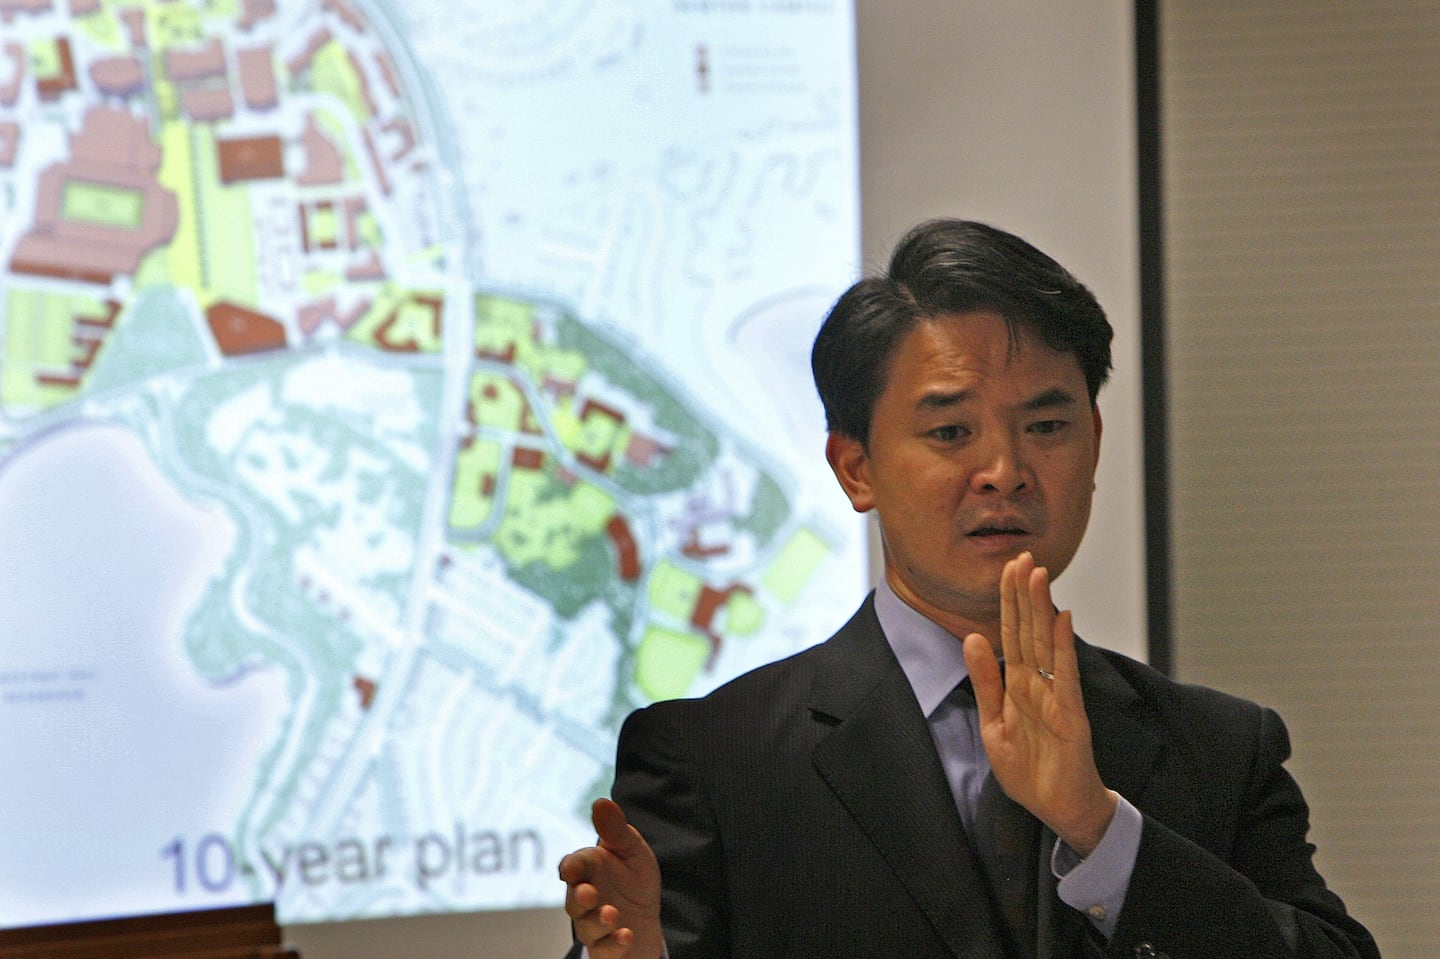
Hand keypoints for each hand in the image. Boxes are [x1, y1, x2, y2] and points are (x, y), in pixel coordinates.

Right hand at [558, 798, 664, 958]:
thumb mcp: (631, 850)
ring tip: (613, 913)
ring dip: (598, 921)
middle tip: (589, 893)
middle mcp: (585, 899)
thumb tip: (601, 801)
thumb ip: (616, 830)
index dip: (571, 867)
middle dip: (580, 897)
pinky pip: (604, 951)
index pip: (573, 866)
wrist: (647, 918)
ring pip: (587, 927)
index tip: (572, 869)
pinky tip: (626, 935)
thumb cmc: (634, 879)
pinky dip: (613, 945)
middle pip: (573, 900)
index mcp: (589, 870)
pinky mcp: (606, 949)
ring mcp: (594, 926)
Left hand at [961, 551, 1117, 855]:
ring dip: (1042, 609)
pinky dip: (1062, 647)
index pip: (1013, 635)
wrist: (1060, 810)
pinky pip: (1064, 676)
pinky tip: (1061, 618)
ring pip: (1046, 644)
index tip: (1007, 568)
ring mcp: (1057, 697)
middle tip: (1022, 555)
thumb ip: (986, 682)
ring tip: (1039, 575)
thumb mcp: (994, 725)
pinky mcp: (1071, 716)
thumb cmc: (1031, 771)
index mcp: (1018, 686)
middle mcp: (1039, 684)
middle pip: (1030, 630)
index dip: (1009, 603)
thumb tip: (973, 638)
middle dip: (1024, 594)